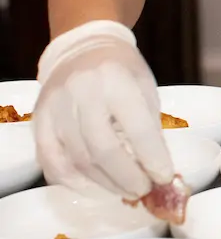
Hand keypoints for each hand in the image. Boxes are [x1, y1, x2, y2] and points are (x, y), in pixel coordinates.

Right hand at [35, 21, 174, 200]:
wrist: (83, 49)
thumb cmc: (122, 71)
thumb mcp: (145, 88)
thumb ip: (149, 126)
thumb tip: (157, 170)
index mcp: (116, 80)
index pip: (137, 127)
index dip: (152, 157)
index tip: (164, 176)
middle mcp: (82, 93)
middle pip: (103, 149)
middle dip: (127, 177)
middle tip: (143, 190)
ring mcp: (56, 108)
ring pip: (78, 159)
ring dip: (104, 183)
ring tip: (124, 190)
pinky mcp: (39, 121)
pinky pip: (51, 161)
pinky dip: (72, 180)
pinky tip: (92, 185)